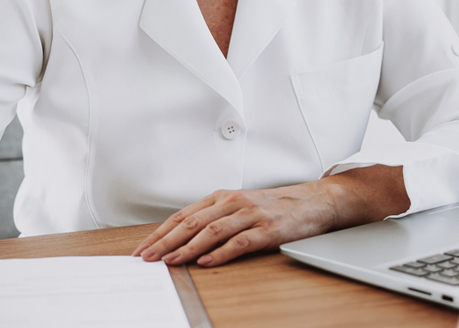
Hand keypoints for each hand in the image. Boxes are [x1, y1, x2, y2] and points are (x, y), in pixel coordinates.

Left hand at [134, 165, 407, 266]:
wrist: (315, 201)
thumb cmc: (276, 206)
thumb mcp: (240, 205)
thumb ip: (214, 217)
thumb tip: (180, 239)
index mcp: (223, 197)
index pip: (183, 215)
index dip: (160, 233)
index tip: (143, 248)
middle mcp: (234, 202)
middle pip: (192, 222)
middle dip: (165, 242)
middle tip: (146, 257)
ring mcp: (251, 215)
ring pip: (212, 231)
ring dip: (187, 247)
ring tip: (170, 261)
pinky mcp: (268, 229)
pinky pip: (240, 242)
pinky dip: (221, 253)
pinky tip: (207, 261)